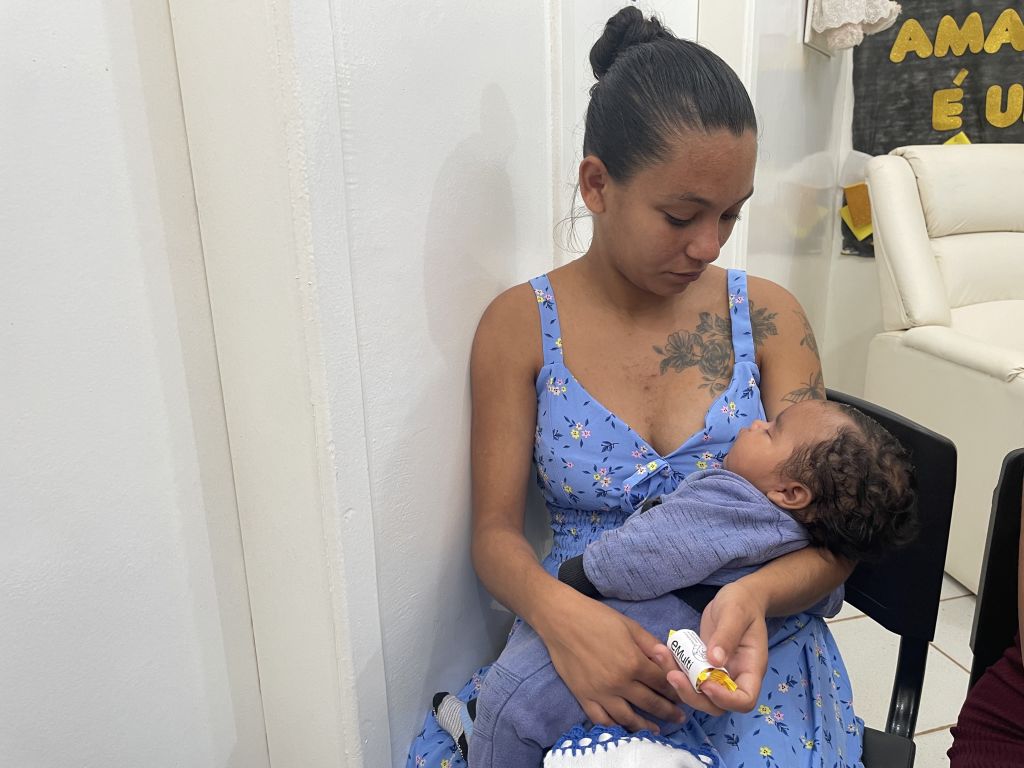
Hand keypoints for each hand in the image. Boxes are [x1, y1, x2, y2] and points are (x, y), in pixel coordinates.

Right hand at [536, 589, 684, 732]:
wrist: (561, 619)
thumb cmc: (596, 617)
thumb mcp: (629, 626)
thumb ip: (651, 645)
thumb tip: (669, 659)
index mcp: (633, 662)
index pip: (662, 683)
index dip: (675, 690)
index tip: (682, 695)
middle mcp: (619, 682)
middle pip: (650, 703)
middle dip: (668, 711)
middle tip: (679, 717)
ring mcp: (600, 693)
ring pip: (628, 717)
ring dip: (645, 725)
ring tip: (657, 729)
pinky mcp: (583, 696)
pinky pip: (602, 719)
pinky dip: (615, 726)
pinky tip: (624, 726)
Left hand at [663, 581, 768, 714]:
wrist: (738, 598)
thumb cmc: (742, 604)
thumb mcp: (736, 613)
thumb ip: (727, 635)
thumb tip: (714, 661)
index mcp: (750, 669)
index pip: (744, 701)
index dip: (724, 699)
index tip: (705, 683)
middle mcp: (735, 677)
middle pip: (715, 704)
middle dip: (692, 694)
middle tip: (672, 675)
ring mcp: (717, 673)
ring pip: (697, 692)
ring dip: (677, 681)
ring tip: (661, 655)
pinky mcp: (702, 665)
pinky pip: (687, 675)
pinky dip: (673, 667)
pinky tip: (661, 651)